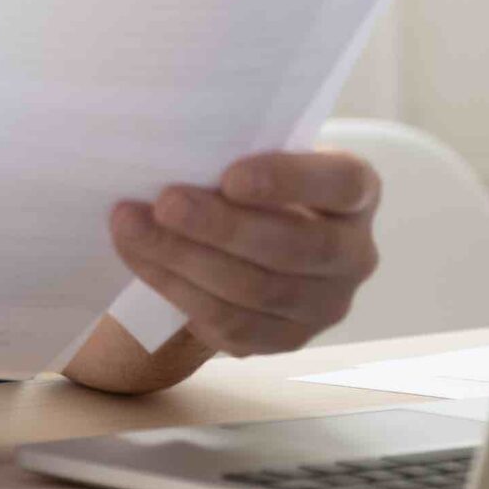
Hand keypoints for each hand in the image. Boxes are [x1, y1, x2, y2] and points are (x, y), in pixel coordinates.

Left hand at [110, 149, 380, 357]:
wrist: (246, 238)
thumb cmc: (249, 180)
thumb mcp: (255, 153)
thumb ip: (234, 149)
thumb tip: (172, 149)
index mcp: (357, 190)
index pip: (341, 183)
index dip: (289, 181)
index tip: (229, 176)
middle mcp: (354, 252)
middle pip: (294, 247)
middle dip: (220, 226)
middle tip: (164, 203)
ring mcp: (326, 304)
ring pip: (256, 291)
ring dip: (184, 259)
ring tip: (131, 228)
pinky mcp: (287, 339)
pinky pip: (232, 326)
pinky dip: (179, 291)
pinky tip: (144, 261)